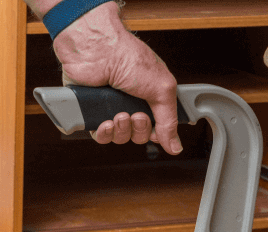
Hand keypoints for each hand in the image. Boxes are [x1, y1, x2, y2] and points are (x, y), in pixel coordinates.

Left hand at [51, 3, 180, 152]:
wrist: (95, 51)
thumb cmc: (127, 57)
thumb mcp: (161, 89)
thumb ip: (169, 120)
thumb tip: (175, 145)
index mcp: (151, 95)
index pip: (159, 126)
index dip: (158, 133)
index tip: (157, 130)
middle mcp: (132, 103)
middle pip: (140, 135)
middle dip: (139, 130)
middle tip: (136, 115)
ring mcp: (112, 108)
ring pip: (121, 138)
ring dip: (122, 130)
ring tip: (119, 115)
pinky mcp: (93, 112)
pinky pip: (100, 136)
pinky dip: (104, 134)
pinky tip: (105, 123)